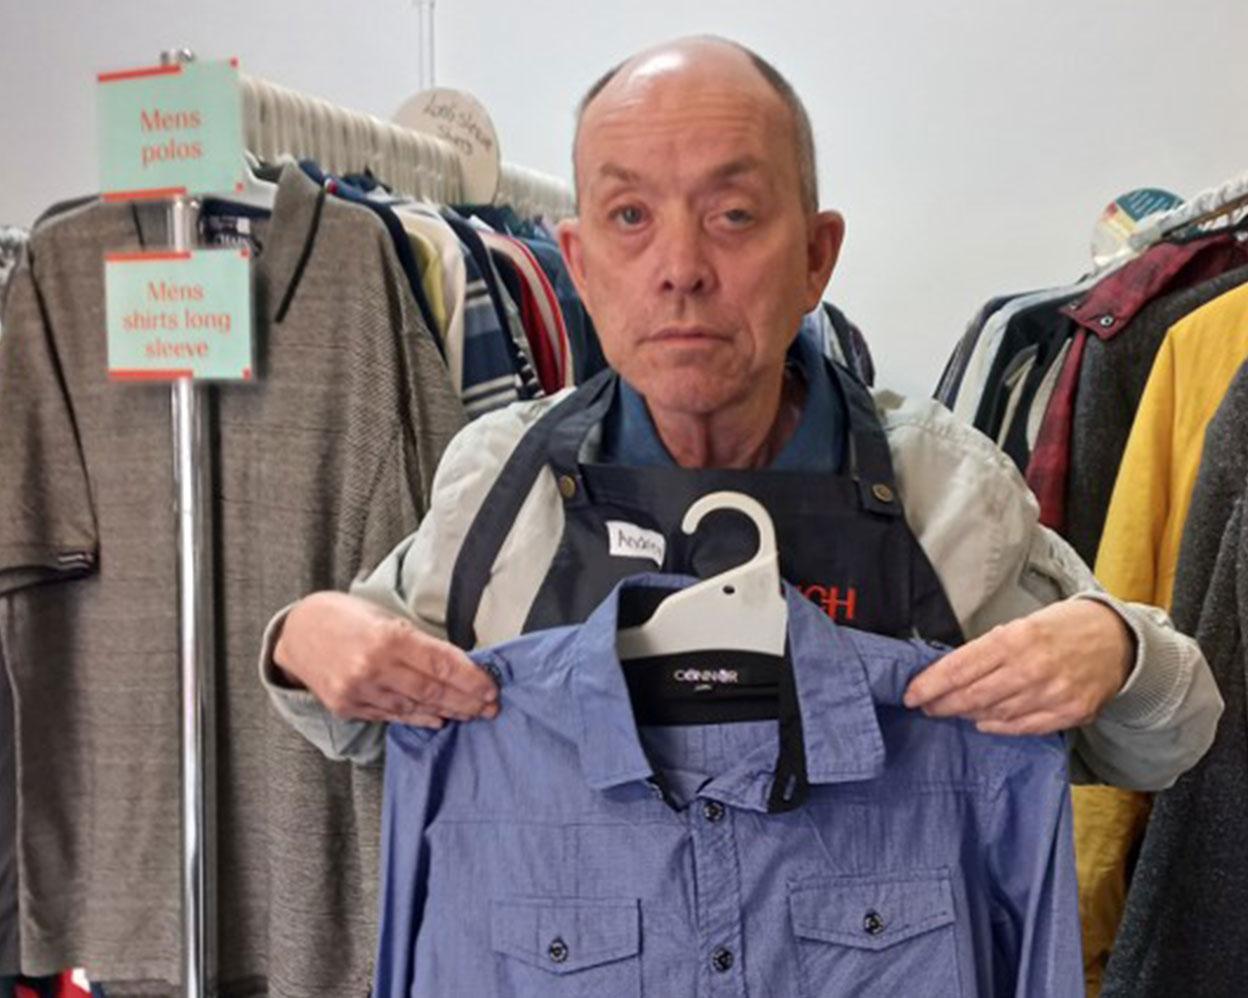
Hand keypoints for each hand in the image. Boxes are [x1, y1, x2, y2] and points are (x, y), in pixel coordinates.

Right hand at [273, 591, 498, 728]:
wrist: (296, 632)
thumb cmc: (347, 616)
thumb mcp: (385, 617)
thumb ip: (418, 642)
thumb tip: (458, 664)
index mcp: (387, 638)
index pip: (442, 663)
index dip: (471, 679)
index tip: (492, 688)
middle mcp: (373, 668)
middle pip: (433, 690)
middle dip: (467, 701)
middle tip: (491, 708)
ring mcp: (359, 692)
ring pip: (415, 707)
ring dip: (448, 712)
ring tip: (472, 715)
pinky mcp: (348, 708)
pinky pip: (392, 716)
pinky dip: (419, 718)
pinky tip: (439, 719)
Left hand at [903, 599, 1134, 735]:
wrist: (1118, 639)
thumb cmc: (1061, 627)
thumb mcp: (1021, 624)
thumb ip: (989, 650)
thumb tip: (950, 673)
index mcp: (1016, 640)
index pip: (960, 668)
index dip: (931, 684)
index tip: (911, 694)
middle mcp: (1032, 669)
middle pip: (973, 696)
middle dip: (942, 704)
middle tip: (925, 706)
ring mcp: (1052, 694)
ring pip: (994, 714)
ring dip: (966, 715)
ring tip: (950, 712)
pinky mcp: (1069, 713)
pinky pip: (1023, 727)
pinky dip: (997, 726)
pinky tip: (982, 722)